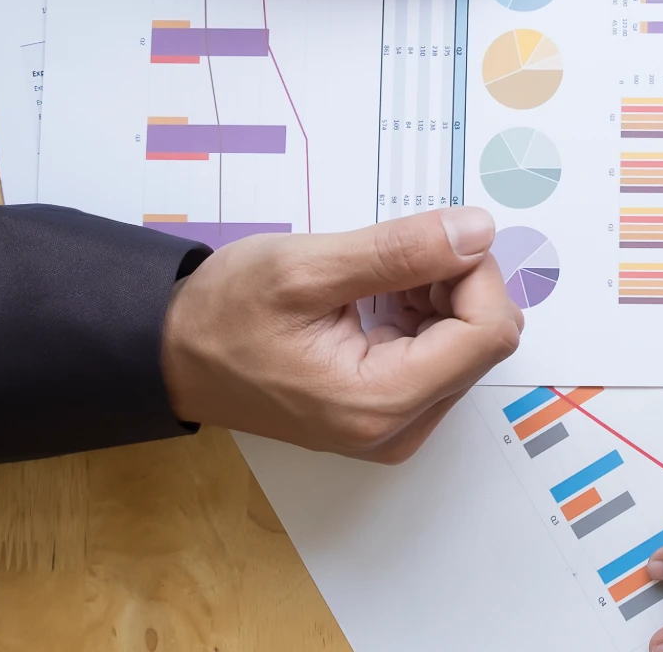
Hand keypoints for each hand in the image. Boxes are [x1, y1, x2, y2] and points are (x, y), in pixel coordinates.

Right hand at [159, 206, 522, 461]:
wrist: (174, 358)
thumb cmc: (224, 315)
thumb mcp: (306, 267)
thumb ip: (400, 251)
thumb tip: (478, 233)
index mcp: (380, 404)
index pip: (489, 332)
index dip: (473, 272)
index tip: (429, 241)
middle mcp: (400, 429)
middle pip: (484, 340)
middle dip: (454, 282)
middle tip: (390, 258)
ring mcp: (397, 427)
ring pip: (468, 343)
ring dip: (437, 295)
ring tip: (371, 281)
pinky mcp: (391, 414)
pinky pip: (442, 354)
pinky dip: (422, 313)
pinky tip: (375, 299)